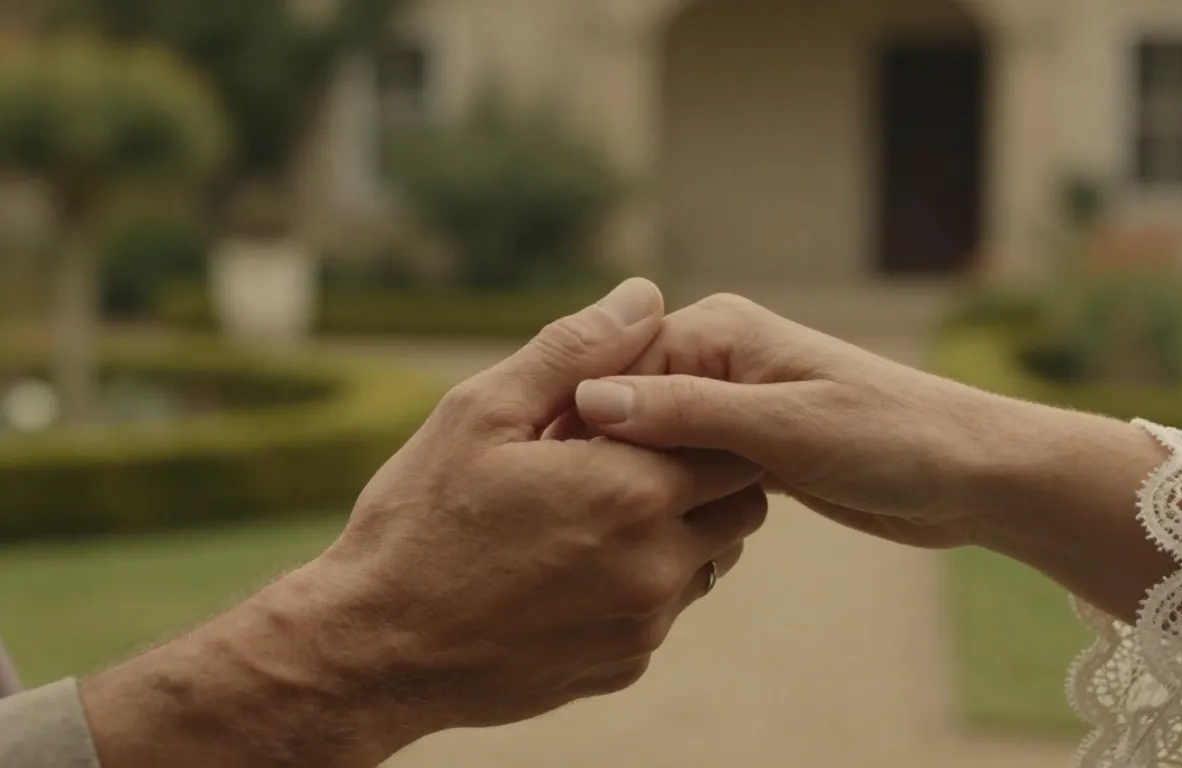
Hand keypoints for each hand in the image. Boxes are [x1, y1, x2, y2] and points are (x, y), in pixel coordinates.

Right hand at [81, 280, 766, 767]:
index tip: (654, 409)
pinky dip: (644, 581)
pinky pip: (667, 609)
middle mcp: (657, 563)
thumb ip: (574, 349)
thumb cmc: (419, 521)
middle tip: (635, 454)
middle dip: (705, 469)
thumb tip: (643, 295)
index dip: (701, 414)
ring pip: (713, 557)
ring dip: (682, 526)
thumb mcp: (482, 413)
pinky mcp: (626, 665)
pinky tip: (576, 566)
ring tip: (604, 508)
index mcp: (632, 490)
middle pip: (743, 501)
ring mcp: (645, 623)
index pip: (731, 438)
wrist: (373, 652)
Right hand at [572, 293, 1172, 621]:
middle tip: (551, 516)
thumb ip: (689, 413)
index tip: (533, 474)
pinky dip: (666, 502)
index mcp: (718, 331)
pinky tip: (644, 538)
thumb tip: (594, 401)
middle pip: (626, 409)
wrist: (968, 474)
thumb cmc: (889, 436)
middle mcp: (718, 363)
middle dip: (594, 456)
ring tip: (585, 534)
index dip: (572, 420)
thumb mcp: (783, 425)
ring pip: (652, 448)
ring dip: (627, 483)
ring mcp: (732, 409)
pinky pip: (684, 476)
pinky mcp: (748, 453)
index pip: (616, 368)